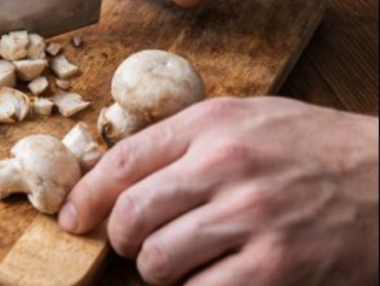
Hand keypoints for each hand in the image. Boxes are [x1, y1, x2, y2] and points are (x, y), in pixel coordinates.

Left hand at [58, 97, 378, 284]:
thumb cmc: (317, 148)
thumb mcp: (249, 118)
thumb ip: (187, 139)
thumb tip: (122, 171)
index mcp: (212, 124)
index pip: (123, 160)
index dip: (86, 195)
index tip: (72, 217)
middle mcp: (226, 166)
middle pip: (131, 215)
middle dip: (122, 239)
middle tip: (135, 245)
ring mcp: (252, 217)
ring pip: (158, 260)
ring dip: (158, 270)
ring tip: (179, 263)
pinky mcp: (278, 265)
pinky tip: (211, 279)